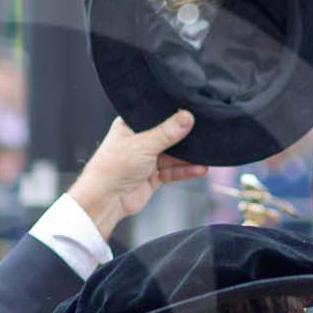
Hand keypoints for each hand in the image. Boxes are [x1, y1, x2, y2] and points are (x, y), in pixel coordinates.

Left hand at [66, 111, 210, 239]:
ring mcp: (145, 160)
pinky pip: (172, 172)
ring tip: (207, 154)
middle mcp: (138, 141)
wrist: (106, 200)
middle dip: (184, 138)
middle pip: (167, 136)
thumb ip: (168, 132)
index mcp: (130, 126)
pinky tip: (199, 169)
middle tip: (204, 133)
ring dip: (188, 157)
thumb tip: (187, 117)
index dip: (172, 115)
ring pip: (172, 156)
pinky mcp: (151, 177)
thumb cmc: (113, 168)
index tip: (192, 112)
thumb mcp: (144, 144)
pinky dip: (185, 171)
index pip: (155, 116)